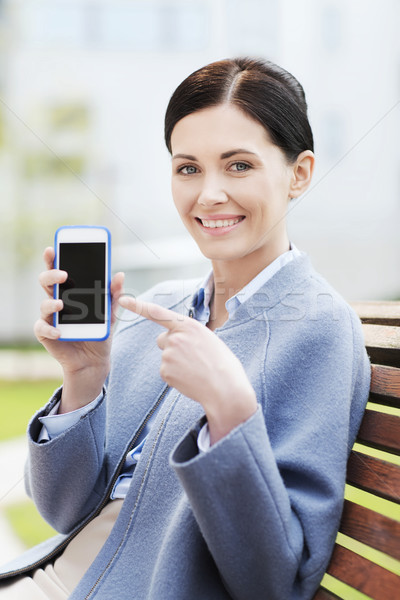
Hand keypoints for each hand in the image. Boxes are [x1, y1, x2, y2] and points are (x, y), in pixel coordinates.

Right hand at [34, 247, 124, 411]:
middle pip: (47, 282)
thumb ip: (114, 294)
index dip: (53, 258)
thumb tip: (120, 275)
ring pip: (44, 304)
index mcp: (71, 291)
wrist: (95, 359)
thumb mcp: (111, 312)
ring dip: (51, 303)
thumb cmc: (100, 331)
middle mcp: (57, 301)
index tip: (53, 248)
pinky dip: (50, 329)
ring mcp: (50, 318)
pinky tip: (60, 332)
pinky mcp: (47, 334)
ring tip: (61, 304)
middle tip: (64, 274)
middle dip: (52, 274)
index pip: (60, 271)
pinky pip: (42, 329)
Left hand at [119, 296, 256, 443]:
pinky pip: (166, 371)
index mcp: (188, 325)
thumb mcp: (208, 339)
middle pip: (162, 339)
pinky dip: (176, 376)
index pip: (157, 312)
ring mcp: (169, 355)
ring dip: (176, 363)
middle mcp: (175, 337)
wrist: (225, 389)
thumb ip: (189, 335)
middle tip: (191, 357)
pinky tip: (190, 378)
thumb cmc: (221, 363)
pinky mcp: (165, 371)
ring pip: (166, 356)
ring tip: (195, 369)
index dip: (137, 305)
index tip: (122, 300)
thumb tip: (175, 340)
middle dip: (172, 346)